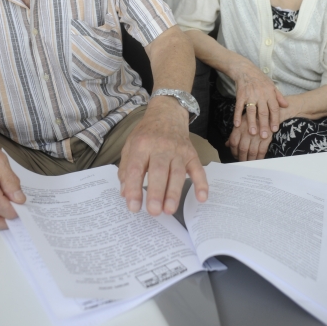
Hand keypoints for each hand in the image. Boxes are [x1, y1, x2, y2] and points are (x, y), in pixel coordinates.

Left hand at [118, 97, 207, 216]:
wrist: (167, 113)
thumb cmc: (146, 134)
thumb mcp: (130, 145)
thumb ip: (126, 169)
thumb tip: (125, 193)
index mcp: (141, 145)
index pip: (136, 168)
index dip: (134, 188)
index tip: (133, 207)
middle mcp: (160, 147)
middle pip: (158, 171)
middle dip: (156, 192)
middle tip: (154, 211)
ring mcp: (178, 151)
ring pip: (177, 173)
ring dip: (174, 192)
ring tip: (169, 210)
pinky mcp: (191, 154)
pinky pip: (198, 169)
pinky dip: (201, 184)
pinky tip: (201, 198)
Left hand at [226, 114, 271, 160]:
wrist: (267, 113)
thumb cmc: (252, 119)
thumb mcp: (240, 123)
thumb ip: (234, 134)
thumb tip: (227, 144)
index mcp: (239, 128)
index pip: (233, 142)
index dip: (233, 152)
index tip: (235, 156)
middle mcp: (247, 132)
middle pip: (242, 149)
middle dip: (241, 158)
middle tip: (242, 162)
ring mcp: (257, 135)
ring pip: (252, 152)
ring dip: (250, 160)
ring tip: (249, 163)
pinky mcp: (266, 138)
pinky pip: (262, 151)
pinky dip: (259, 157)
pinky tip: (258, 160)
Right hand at [233, 60, 287, 139]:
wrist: (245, 69)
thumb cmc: (260, 79)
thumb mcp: (271, 85)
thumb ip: (279, 96)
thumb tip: (287, 106)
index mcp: (270, 93)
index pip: (274, 108)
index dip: (275, 119)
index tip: (275, 130)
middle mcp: (260, 94)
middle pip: (263, 112)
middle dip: (264, 125)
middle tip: (264, 136)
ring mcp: (250, 95)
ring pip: (251, 111)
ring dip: (252, 122)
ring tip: (252, 133)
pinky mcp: (240, 95)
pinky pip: (239, 107)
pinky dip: (237, 116)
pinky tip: (237, 125)